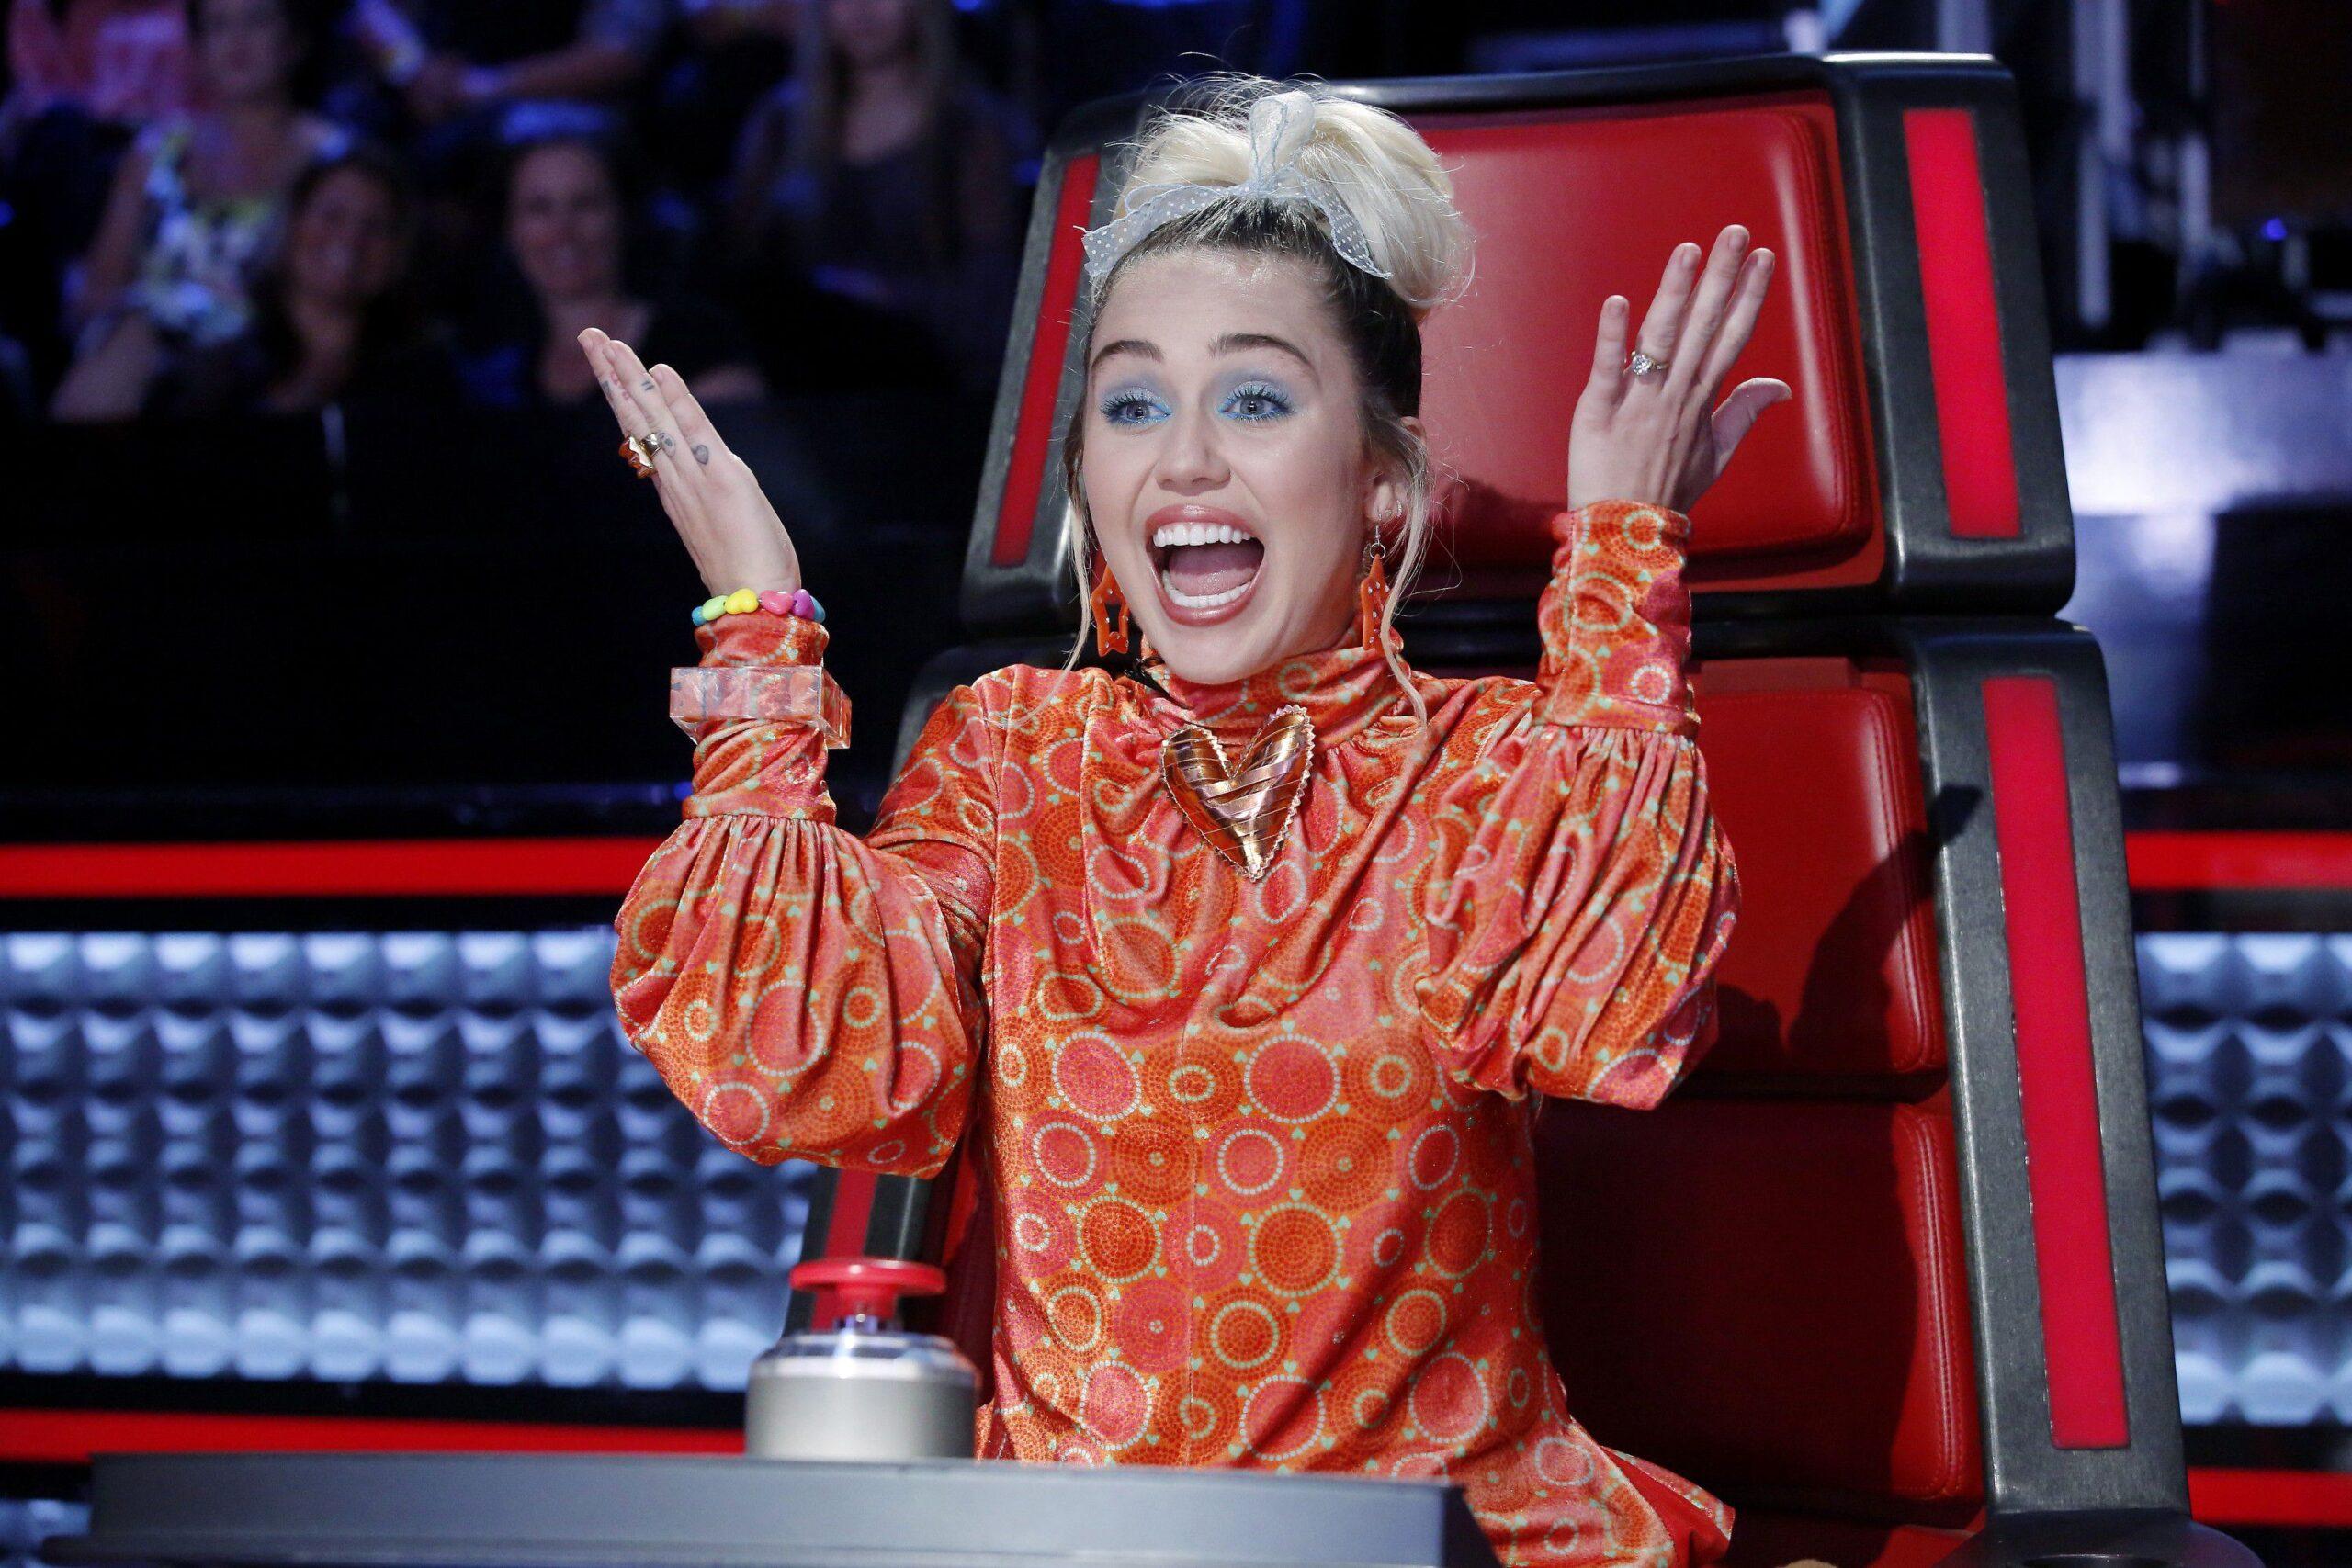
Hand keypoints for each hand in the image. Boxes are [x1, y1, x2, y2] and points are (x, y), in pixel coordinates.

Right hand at [580, 328, 800, 598]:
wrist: (755, 600)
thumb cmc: (746, 570)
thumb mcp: (720, 523)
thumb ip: (707, 495)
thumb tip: (709, 474)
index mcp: (673, 486)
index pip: (641, 430)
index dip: (622, 395)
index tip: (606, 362)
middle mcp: (675, 477)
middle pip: (636, 416)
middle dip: (612, 374)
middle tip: (590, 335)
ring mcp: (694, 477)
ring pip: (653, 417)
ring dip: (629, 376)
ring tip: (605, 341)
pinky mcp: (722, 479)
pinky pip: (693, 430)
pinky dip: (676, 399)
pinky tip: (658, 369)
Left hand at [1566, 223, 1791, 514]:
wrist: (1626, 531)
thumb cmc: (1668, 491)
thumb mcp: (1718, 454)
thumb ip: (1745, 412)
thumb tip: (1781, 386)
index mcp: (1702, 400)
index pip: (1731, 337)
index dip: (1747, 296)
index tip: (1762, 257)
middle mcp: (1676, 395)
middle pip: (1704, 327)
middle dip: (1721, 279)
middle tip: (1735, 233)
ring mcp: (1639, 401)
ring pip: (1662, 339)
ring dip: (1675, 294)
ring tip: (1688, 251)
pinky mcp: (1599, 409)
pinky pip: (1609, 368)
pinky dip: (1614, 336)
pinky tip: (1619, 302)